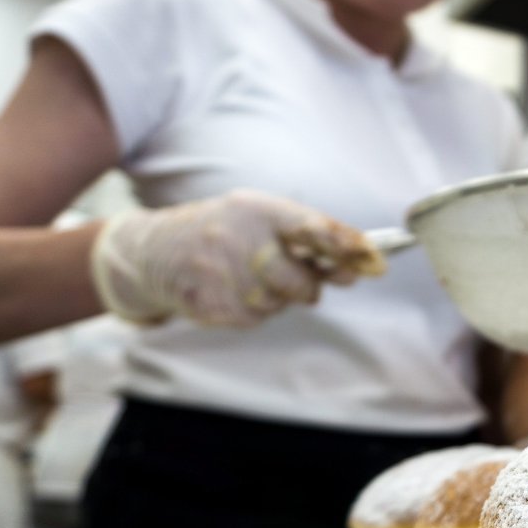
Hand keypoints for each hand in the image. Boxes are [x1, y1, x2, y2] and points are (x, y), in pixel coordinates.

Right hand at [90, 189, 384, 327]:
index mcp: (256, 209)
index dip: (346, 247)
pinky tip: (234, 289)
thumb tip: (358, 264)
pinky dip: (254, 309)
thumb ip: (308, 235)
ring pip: (279, 304)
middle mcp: (238, 239)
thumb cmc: (224, 230)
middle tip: (302, 280)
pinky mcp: (210, 305)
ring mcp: (221, 275)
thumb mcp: (259, 215)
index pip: (312, 227)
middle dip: (308, 286)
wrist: (154, 249)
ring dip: (277, 297)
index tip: (373, 261)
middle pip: (301, 282)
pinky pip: (255, 318)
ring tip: (251, 276)